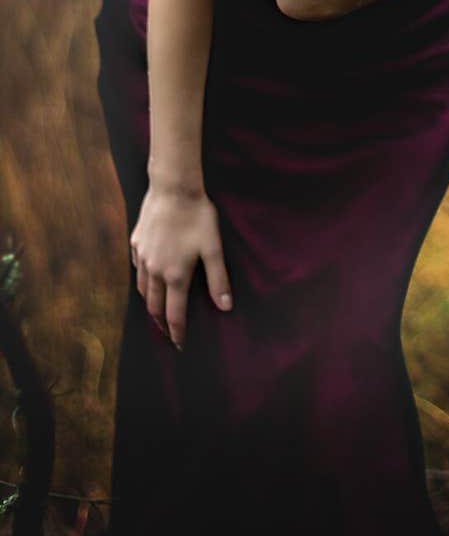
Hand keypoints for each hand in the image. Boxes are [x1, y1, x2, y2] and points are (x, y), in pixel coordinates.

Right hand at [129, 183, 233, 350]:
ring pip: (143, 289)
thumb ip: (218, 279)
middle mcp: (155, 270)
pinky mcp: (136, 243)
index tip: (180, 346)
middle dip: (160, 323)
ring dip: (150, 304)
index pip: (174, 314)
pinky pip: (138, 269)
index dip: (177, 333)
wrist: (173, 188)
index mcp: (175, 275)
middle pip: (154, 306)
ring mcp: (142, 257)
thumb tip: (225, 307)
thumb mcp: (213, 248)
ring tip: (157, 311)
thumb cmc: (197, 217)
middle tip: (167, 333)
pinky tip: (149, 279)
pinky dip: (144, 280)